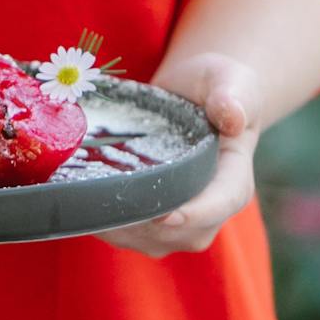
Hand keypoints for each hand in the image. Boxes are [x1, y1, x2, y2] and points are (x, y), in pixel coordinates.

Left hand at [99, 52, 262, 258]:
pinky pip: (130, 237)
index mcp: (235, 178)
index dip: (196, 214)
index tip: (167, 216)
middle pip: (182, 232)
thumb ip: (231, 95)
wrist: (195, 101)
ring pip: (151, 240)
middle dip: (145, 223)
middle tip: (104, 203)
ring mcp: (182, 225)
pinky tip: (85, 203)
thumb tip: (232, 117)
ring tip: (89, 201)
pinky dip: (106, 225)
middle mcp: (212, 211)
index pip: (222, 202)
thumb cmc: (216, 88)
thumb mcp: (228, 80)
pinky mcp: (154, 228)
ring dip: (119, 226)